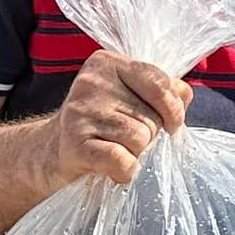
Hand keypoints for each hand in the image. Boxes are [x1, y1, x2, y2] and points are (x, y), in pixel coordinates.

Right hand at [45, 51, 186, 191]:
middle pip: (151, 116)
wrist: (49, 151)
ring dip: (135, 153)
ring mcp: (81, 112)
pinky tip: (112, 168)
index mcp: (107, 63)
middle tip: (123, 139)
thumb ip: (161, 91)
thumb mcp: (127, 97)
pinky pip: (122, 160)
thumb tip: (185, 94)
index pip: (160, 83)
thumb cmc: (99, 123)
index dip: (172, 109)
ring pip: (140, 139)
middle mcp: (92, 82)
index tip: (171, 125)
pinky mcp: (75, 143)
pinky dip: (125, 171)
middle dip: (147, 135)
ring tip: (114, 150)